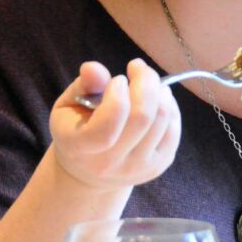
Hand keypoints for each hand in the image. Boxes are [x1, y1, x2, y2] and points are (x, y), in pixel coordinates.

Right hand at [49, 59, 180, 190]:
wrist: (90, 173)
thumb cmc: (76, 131)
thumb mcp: (68, 106)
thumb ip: (83, 86)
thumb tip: (94, 68)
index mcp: (80, 147)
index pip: (106, 126)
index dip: (117, 97)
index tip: (117, 80)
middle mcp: (110, 163)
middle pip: (142, 117)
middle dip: (145, 81)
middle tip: (138, 67)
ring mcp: (138, 167)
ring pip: (162, 120)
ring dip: (160, 91)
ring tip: (148, 82)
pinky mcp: (160, 165)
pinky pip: (174, 129)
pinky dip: (170, 106)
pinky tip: (158, 98)